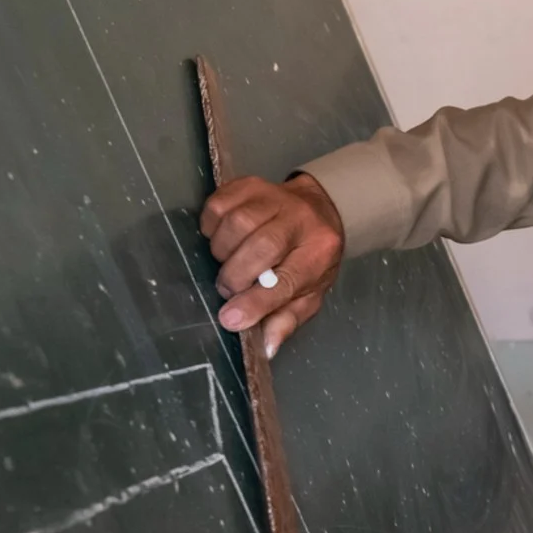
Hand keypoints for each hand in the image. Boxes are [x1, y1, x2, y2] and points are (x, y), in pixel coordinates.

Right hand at [200, 173, 345, 356]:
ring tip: (229, 262)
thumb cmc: (310, 258)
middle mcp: (301, 220)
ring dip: (223, 251)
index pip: (286, 280)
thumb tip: (265, 348)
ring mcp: (275, 198)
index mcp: (320, 253)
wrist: (320, 210)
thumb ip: (287, 319)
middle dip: (236, 275)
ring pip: (237, 223)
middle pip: (261, 247)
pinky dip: (212, 225)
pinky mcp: (250, 184)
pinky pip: (219, 204)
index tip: (231, 318)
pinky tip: (222, 237)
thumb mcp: (309, 293)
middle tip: (231, 289)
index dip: (256, 302)